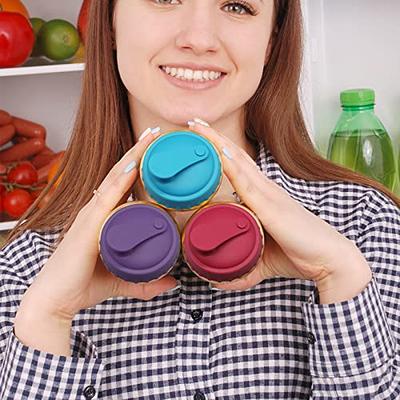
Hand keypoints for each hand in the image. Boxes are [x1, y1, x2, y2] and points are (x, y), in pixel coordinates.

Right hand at [17, 128, 178, 322]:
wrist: (54, 302)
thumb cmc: (82, 285)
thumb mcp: (122, 279)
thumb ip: (147, 281)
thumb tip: (171, 282)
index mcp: (103, 217)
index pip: (123, 184)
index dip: (138, 165)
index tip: (156, 149)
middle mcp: (96, 210)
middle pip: (120, 174)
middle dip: (139, 152)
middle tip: (158, 132)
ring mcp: (91, 215)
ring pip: (114, 178)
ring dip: (134, 157)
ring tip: (151, 137)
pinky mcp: (87, 226)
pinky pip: (106, 197)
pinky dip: (120, 180)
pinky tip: (134, 165)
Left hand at [187, 119, 370, 297]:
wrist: (328, 261)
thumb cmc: (298, 254)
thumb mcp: (261, 261)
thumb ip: (240, 268)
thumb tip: (216, 280)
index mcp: (263, 196)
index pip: (237, 166)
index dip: (219, 150)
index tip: (199, 137)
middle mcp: (264, 189)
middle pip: (234, 156)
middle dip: (212, 137)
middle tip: (192, 121)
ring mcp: (267, 194)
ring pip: (236, 161)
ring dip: (215, 143)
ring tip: (196, 126)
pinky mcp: (270, 207)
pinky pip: (245, 182)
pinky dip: (230, 165)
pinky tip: (217, 151)